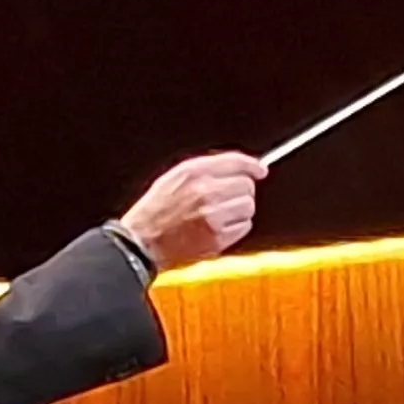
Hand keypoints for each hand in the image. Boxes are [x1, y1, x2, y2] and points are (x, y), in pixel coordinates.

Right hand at [118, 153, 266, 268]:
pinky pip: (244, 227)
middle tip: (228, 198)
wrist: (142, 240)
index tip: (260, 170)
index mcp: (194, 173)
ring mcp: (213, 217)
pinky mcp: (217, 239)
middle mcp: (205, 192)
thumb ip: (208, 169)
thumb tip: (244, 166)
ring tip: (220, 214)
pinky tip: (219, 227)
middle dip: (242, 190)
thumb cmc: (157, 209)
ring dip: (239, 210)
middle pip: (246, 185)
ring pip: (248, 206)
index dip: (252, 166)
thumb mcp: (176, 177)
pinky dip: (236, 227)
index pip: (236, 162)